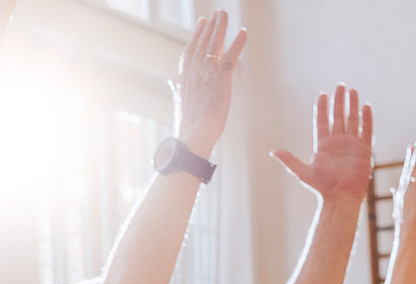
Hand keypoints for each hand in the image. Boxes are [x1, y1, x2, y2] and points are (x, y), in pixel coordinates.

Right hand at [172, 10, 246, 156]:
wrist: (192, 138)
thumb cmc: (188, 125)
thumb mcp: (181, 102)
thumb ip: (178, 88)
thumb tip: (172, 81)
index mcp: (185, 79)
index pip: (190, 51)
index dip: (196, 36)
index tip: (202, 23)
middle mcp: (195, 74)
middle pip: (202, 44)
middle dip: (209, 27)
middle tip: (217, 13)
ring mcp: (207, 76)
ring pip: (214, 46)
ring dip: (220, 29)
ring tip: (224, 15)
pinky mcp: (220, 81)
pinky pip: (229, 57)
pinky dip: (237, 44)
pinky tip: (243, 32)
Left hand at [272, 86, 371, 203]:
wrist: (341, 197)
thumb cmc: (322, 187)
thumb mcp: (303, 172)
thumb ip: (289, 160)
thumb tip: (273, 152)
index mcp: (323, 146)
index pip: (323, 122)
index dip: (322, 108)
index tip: (322, 94)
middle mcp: (337, 143)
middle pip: (338, 117)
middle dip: (339, 101)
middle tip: (340, 86)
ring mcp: (351, 145)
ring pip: (352, 120)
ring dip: (353, 106)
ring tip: (353, 91)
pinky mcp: (364, 150)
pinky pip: (366, 130)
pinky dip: (366, 119)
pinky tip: (366, 106)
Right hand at [391, 140, 415, 234]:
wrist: (406, 238)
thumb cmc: (403, 227)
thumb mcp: (397, 209)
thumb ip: (396, 197)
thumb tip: (393, 189)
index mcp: (400, 194)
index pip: (405, 172)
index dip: (409, 159)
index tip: (411, 147)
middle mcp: (405, 191)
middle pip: (411, 169)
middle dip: (415, 154)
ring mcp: (413, 194)